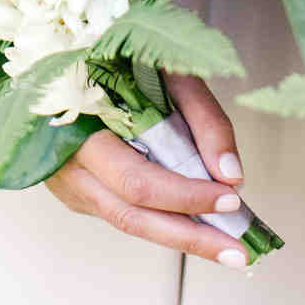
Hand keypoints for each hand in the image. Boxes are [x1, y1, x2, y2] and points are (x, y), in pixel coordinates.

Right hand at [45, 74, 249, 266]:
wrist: (65, 54)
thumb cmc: (118, 59)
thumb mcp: (168, 71)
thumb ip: (203, 118)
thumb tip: (232, 175)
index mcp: (81, 129)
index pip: (137, 181)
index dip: (185, 195)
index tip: (230, 197)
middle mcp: (68, 164)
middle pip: (132, 216)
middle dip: (190, 237)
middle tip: (239, 251)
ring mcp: (68, 182)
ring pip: (127, 221)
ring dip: (180, 237)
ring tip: (226, 247)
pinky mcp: (77, 191)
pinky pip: (122, 212)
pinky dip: (161, 221)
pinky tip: (194, 223)